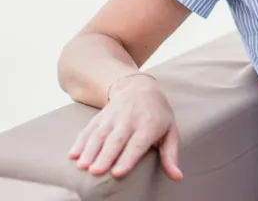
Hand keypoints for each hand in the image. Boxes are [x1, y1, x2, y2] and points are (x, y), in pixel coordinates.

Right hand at [68, 76, 182, 180]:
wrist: (140, 88)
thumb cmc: (158, 115)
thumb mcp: (170, 131)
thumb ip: (170, 155)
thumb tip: (177, 177)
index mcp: (149, 125)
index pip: (137, 143)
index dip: (127, 158)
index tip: (117, 172)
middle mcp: (130, 119)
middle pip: (116, 139)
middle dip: (105, 155)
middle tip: (96, 172)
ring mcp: (113, 116)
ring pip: (100, 134)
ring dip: (90, 150)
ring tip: (82, 166)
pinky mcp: (100, 116)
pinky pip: (89, 128)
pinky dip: (80, 141)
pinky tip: (73, 154)